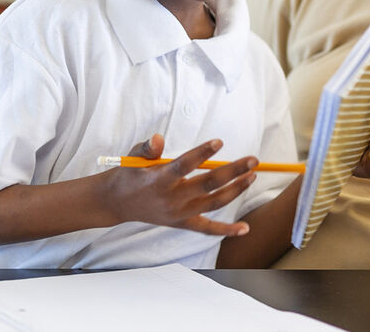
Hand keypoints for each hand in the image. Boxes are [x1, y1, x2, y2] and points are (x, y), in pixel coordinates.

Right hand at [102, 134, 258, 236]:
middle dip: (233, 172)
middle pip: (208, 185)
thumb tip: (158, 139)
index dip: (201, 153)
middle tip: (253, 160)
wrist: (117, 203)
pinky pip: (208, 229)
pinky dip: (227, 230)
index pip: (184, 166)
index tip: (219, 142)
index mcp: (158, 180)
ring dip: (236, 190)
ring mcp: (179, 213)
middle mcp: (171, 199)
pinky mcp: (182, 223)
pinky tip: (245, 228)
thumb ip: (147, 147)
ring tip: (252, 176)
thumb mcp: (133, 156)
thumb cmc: (129, 174)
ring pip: (214, 203)